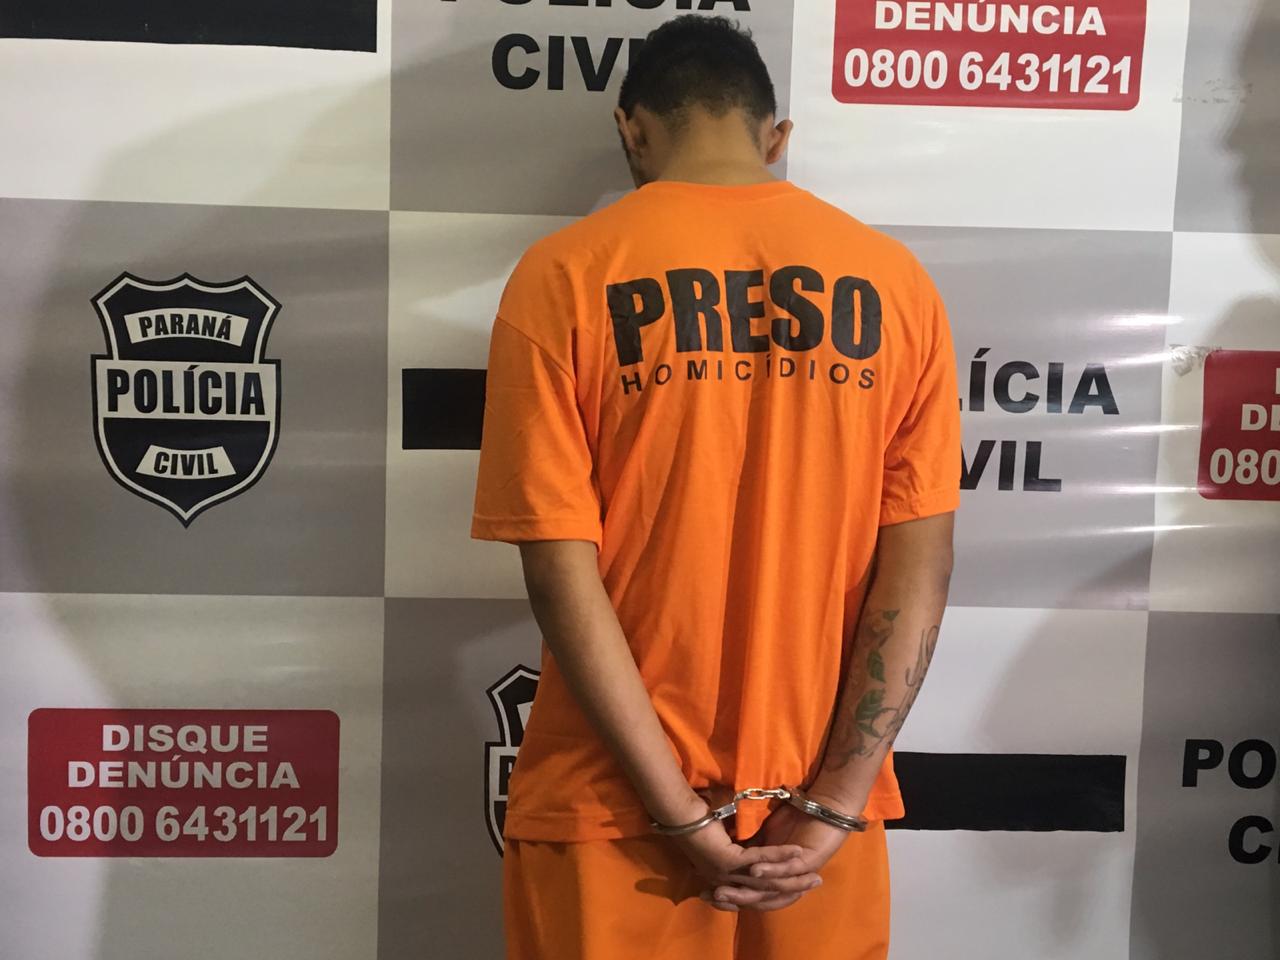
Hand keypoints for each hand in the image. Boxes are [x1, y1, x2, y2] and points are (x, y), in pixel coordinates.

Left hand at [670, 817, 821, 912]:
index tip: (802, 884)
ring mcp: (726, 874)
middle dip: (794, 886)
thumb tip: (760, 842)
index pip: (758, 891)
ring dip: (793, 874)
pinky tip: (798, 851)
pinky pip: (761, 859)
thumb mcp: (726, 839)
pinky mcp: (729, 861)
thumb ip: (743, 846)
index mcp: (723, 880)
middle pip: (767, 891)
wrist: (680, 814)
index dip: (781, 889)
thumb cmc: (701, 821)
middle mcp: (725, 882)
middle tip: (815, 882)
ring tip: (814, 871)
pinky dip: (780, 854)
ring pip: (767, 878)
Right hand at [705, 799, 851, 909]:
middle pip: (756, 894)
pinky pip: (785, 869)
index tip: (705, 892)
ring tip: (725, 890)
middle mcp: (785, 878)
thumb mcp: (763, 834)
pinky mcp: (808, 862)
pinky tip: (755, 869)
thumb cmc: (794, 818)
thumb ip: (748, 845)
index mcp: (773, 874)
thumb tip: (725, 848)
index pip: (749, 889)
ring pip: (769, 885)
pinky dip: (769, 868)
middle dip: (732, 895)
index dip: (728, 893)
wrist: (827, 809)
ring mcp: (797, 873)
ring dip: (748, 889)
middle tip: (708, 895)